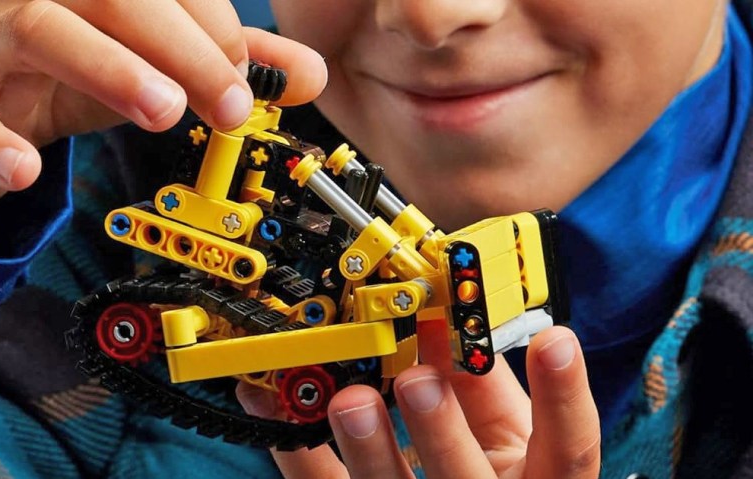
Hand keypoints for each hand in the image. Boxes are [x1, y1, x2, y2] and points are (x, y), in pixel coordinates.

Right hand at [0, 0, 326, 215]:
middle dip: (185, 50)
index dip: (216, 31)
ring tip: (163, 112)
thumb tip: (307, 77)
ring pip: (44, 31)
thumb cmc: (66, 69)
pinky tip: (29, 171)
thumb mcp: (153, 62)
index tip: (245, 83)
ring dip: (110, 68)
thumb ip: (226, 66)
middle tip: (229, 107)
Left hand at [237, 322, 599, 477]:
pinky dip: (293, 444)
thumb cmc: (485, 472)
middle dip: (440, 429)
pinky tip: (266, 401)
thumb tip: (446, 320)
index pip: (568, 452)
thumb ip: (483, 384)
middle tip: (416, 380)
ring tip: (347, 401)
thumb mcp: (503, 434)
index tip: (555, 339)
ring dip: (368, 447)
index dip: (565, 399)